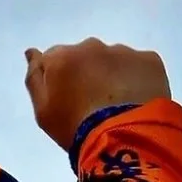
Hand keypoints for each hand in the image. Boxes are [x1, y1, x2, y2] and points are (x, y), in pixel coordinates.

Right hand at [24, 38, 171, 150]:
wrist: (122, 136)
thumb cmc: (73, 127)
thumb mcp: (42, 110)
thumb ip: (34, 78)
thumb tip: (32, 52)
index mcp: (61, 57)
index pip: (52, 59)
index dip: (58, 78)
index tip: (64, 98)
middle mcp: (91, 46)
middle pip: (83, 56)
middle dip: (85, 72)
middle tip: (90, 102)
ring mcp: (123, 51)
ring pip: (111, 59)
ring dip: (109, 74)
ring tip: (115, 103)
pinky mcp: (150, 60)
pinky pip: (137, 66)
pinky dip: (134, 78)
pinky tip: (133, 99)